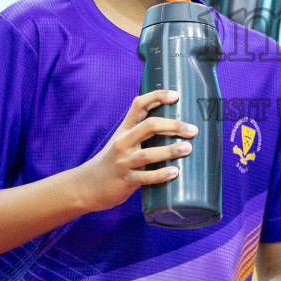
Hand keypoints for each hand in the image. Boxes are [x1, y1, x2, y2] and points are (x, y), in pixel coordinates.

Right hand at [75, 89, 195, 212]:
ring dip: (170, 150)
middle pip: (149, 126)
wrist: (88, 185)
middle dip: (172, 126)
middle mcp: (123, 143)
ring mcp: (124, 162)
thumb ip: (141, 132)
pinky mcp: (126, 180)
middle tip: (192, 130)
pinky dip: (161, 174)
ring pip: (149, 154)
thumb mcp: (122, 141)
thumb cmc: (113, 161)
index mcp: (124, 129)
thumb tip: (174, 126)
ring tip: (188, 148)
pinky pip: (146, 177)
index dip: (157, 97)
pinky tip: (174, 172)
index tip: (175, 95)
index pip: (139, 105)